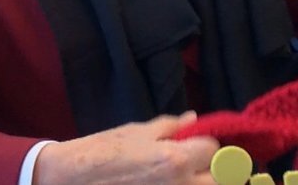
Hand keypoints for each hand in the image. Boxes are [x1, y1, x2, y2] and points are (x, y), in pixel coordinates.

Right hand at [34, 112, 218, 184]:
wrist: (75, 179)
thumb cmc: (105, 150)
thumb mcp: (138, 131)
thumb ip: (172, 127)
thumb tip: (194, 119)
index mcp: (176, 160)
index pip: (215, 151)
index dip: (209, 144)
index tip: (200, 143)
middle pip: (222, 180)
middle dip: (218, 170)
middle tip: (204, 163)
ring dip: (203, 180)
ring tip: (189, 172)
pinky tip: (171, 181)